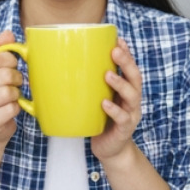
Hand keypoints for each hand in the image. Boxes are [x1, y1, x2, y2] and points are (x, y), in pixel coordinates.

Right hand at [0, 32, 23, 145]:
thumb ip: (1, 52)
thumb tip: (8, 33)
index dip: (10, 60)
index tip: (14, 66)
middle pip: (4, 75)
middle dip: (17, 79)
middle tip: (16, 84)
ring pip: (8, 93)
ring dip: (17, 95)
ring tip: (13, 97)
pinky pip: (11, 110)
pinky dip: (17, 109)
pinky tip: (11, 110)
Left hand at [92, 39, 142, 161]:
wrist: (109, 149)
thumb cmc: (99, 120)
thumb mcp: (94, 99)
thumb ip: (86, 85)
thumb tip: (54, 65)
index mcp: (125, 90)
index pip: (129, 68)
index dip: (127, 54)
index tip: (118, 39)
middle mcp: (131, 100)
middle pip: (135, 78)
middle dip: (127, 63)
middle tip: (115, 51)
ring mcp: (130, 114)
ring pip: (132, 96)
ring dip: (121, 84)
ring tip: (108, 75)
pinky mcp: (124, 130)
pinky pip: (122, 118)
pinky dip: (114, 111)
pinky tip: (105, 104)